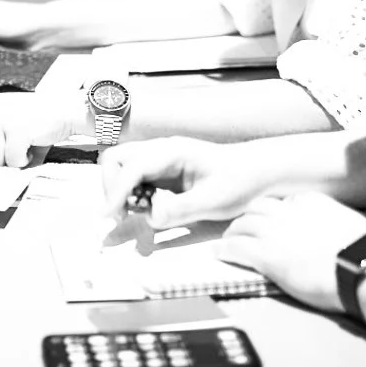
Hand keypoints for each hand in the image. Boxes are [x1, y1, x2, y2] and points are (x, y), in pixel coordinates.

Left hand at [0, 94, 83, 167]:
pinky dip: (23, 159)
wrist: (64, 109)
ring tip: (21, 147)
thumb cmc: (32, 122)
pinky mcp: (18, 127)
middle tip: (6, 152)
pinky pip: (12, 159)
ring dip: (10, 161)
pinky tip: (30, 146)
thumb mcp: (2, 126)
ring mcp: (1, 118)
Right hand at [101, 137, 277, 226]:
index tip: (109, 216)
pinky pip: (135, 179)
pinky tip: (150, 207)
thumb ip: (181, 209)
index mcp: (173, 151)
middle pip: (117, 159)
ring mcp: (161, 160)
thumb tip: (151, 215)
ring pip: (122, 168)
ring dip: (120, 191)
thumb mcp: (214, 201)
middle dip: (112, 187)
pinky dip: (132, 195)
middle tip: (123, 214)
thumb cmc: (240, 181)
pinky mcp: (162, 172)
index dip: (116, 191)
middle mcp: (162, 151)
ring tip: (139, 211)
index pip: (132, 166)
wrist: (256, 172)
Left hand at [219, 193, 365, 313]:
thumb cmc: (363, 253)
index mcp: (311, 202)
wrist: (360, 268)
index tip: (272, 219)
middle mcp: (289, 212)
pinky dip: (225, 249)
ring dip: (233, 231)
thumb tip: (334, 233)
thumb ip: (334, 223)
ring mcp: (275, 232)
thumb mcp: (349, 225)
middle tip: (242, 226)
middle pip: (258, 208)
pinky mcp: (267, 256)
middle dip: (248, 216)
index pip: (285, 202)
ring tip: (228, 238)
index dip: (275, 212)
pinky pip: (237, 247)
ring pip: (243, 224)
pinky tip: (219, 252)